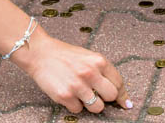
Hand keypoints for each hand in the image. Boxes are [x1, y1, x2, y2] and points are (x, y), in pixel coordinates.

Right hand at [11, 26, 130, 114]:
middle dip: (105, 98)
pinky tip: (68, 93)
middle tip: (96, 94)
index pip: (119, 83)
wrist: (40, 53)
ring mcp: (78, 85)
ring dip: (90, 104)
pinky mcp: (65, 95)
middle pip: (111, 96)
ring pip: (97, 107)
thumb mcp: (87, 57)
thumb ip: (102, 71)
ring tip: (80, 94)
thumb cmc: (65, 55)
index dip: (121, 94)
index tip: (124, 103)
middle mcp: (90, 73)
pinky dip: (74, 105)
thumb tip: (119, 93)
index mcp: (98, 61)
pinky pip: (78, 110)